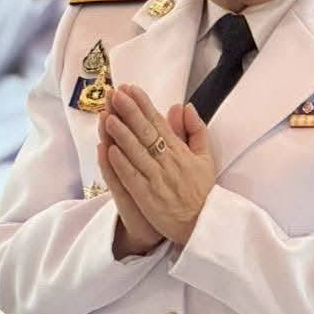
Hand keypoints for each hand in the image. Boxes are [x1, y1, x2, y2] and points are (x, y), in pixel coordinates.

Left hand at [102, 84, 215, 246]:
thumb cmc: (201, 191)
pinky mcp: (148, 197)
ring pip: (137, 153)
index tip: (131, 89)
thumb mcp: (205, 157)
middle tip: (116, 94)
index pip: (159, 123)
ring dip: (122, 134)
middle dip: (130, 112)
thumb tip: (184, 107)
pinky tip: (109, 150)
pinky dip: (122, 164)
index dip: (144, 105)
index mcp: (180, 151)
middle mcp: (168, 162)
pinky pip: (132, 178)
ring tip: (108, 116)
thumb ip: (196, 130)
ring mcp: (157, 180)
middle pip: (146, 133)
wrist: (203, 224)